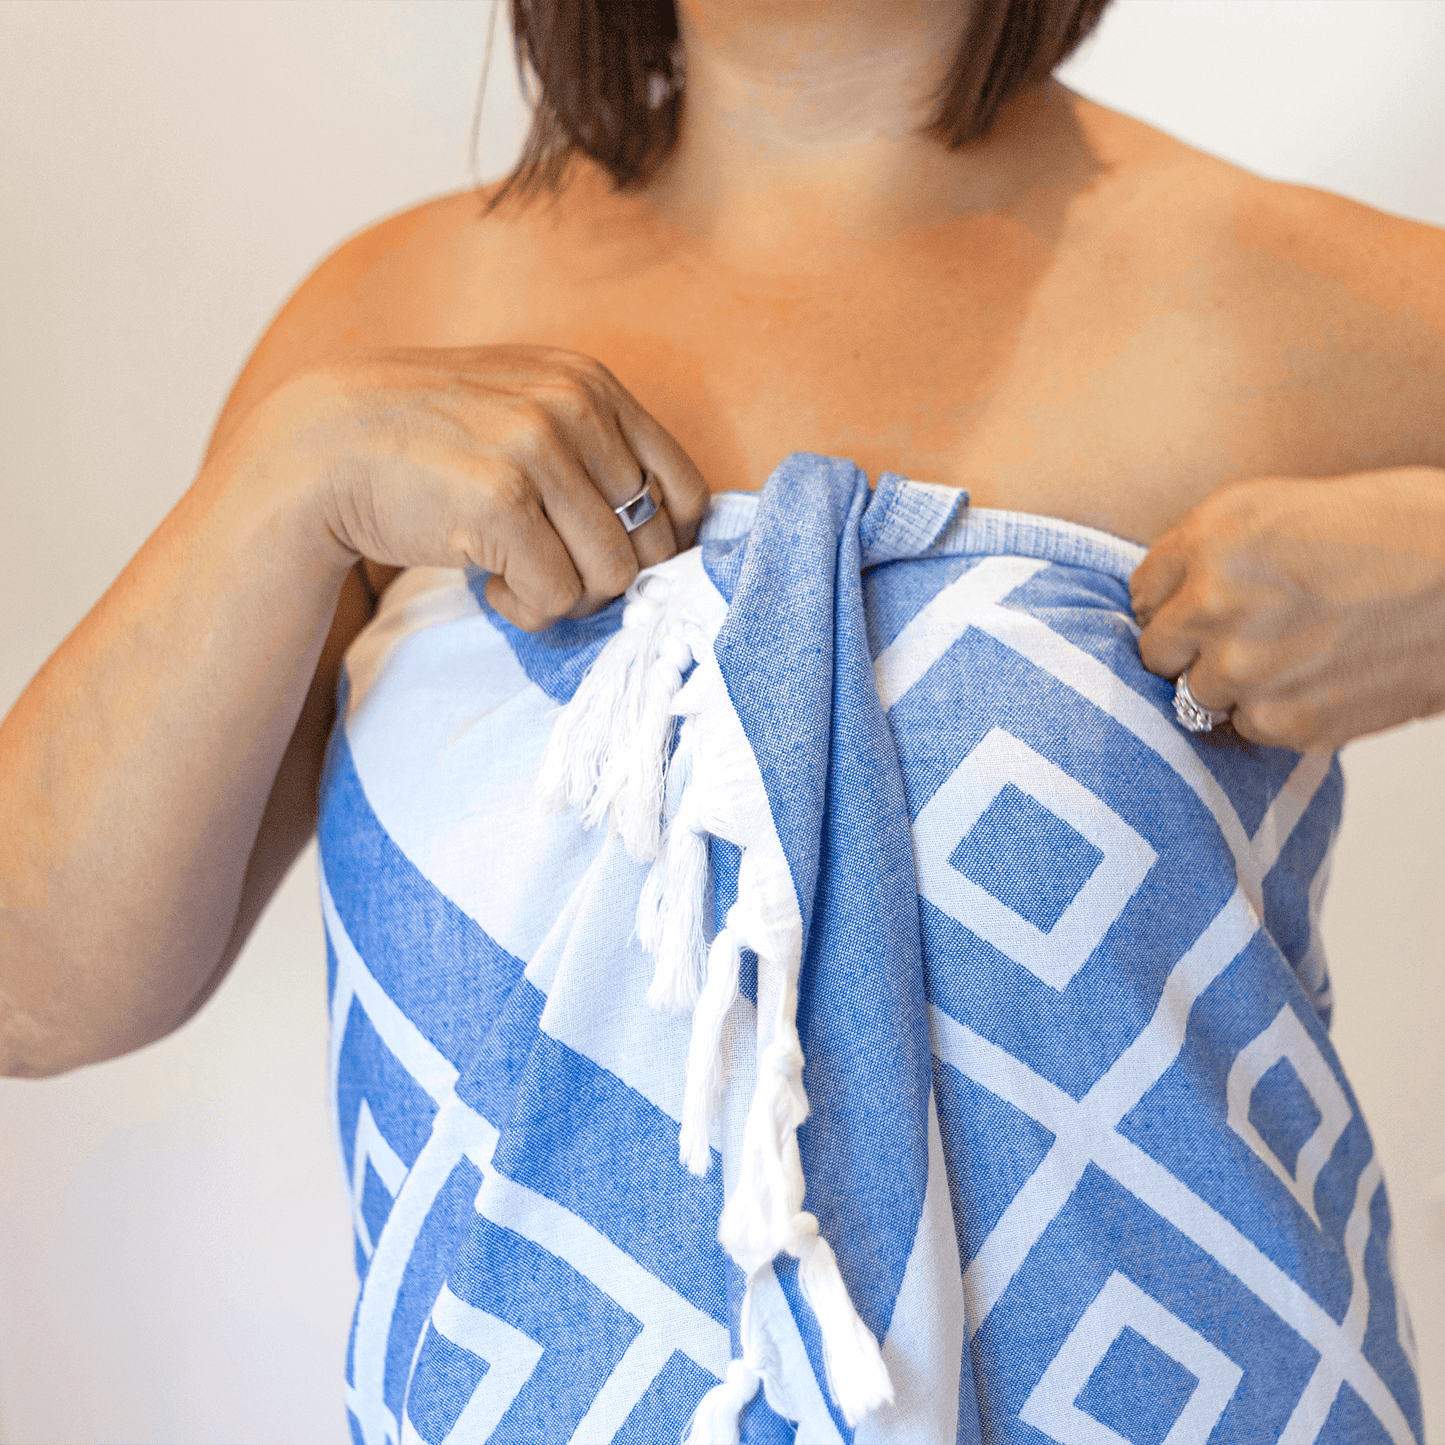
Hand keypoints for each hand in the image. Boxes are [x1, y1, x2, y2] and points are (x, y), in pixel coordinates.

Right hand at [244, 345, 709, 630]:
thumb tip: (675, 529)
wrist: (321, 447)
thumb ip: (595, 449)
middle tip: (553, 572)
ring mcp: (539, 451)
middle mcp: (575, 407)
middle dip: (609, 577)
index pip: (687, 490)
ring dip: (566, 597)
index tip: (620, 563)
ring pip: (613, 576)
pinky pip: (558, 596)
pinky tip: (487, 582)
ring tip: (516, 575)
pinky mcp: (501, 503)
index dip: (666, 546)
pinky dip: (526, 609)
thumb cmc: (430, 442)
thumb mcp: (523, 410)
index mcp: (593, 383)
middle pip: (654, 543)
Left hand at [1130, 469, 1444, 750]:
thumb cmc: (1391, 532)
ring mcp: (1247, 671)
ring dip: (1228, 685)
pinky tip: (1317, 679)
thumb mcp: (1277, 506)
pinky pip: (1247, 729)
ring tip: (1288, 656)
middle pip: (1155, 653)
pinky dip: (1273, 712)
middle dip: (1189, 647)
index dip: (1173, 602)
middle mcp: (1215, 607)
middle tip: (1242, 634)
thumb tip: (1156, 600)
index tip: (1199, 604)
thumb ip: (1203, 551)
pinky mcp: (1288, 722)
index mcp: (1211, 542)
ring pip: (1195, 698)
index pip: (1140, 596)